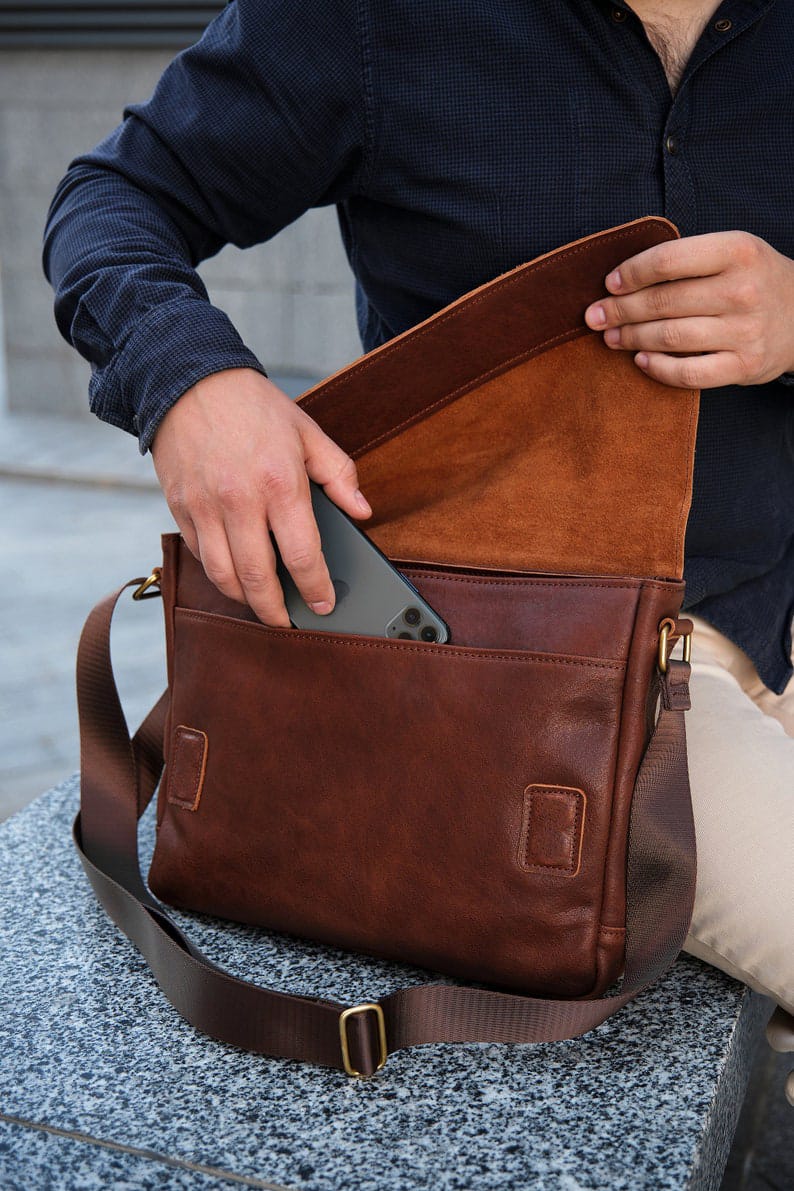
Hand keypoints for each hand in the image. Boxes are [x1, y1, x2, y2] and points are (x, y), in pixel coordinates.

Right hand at [150, 368, 370, 626]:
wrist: (189, 379)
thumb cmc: (252, 407)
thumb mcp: (307, 433)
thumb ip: (339, 474)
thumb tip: (362, 511)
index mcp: (280, 484)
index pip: (302, 555)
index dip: (316, 588)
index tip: (324, 603)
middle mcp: (240, 501)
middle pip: (258, 579)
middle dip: (277, 611)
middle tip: (289, 621)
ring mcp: (205, 507)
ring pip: (223, 576)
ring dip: (244, 600)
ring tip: (261, 604)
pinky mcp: (179, 508)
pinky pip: (199, 555)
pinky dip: (217, 573)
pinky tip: (234, 574)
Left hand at [584, 231, 793, 387]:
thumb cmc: (754, 280)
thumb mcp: (731, 251)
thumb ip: (686, 259)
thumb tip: (621, 280)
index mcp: (737, 251)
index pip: (667, 260)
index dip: (630, 274)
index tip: (609, 284)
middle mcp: (742, 290)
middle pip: (662, 302)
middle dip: (619, 310)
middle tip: (594, 316)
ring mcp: (746, 331)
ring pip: (669, 337)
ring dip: (631, 338)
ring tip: (611, 337)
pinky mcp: (744, 366)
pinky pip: (688, 374)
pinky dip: (658, 369)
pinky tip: (641, 361)